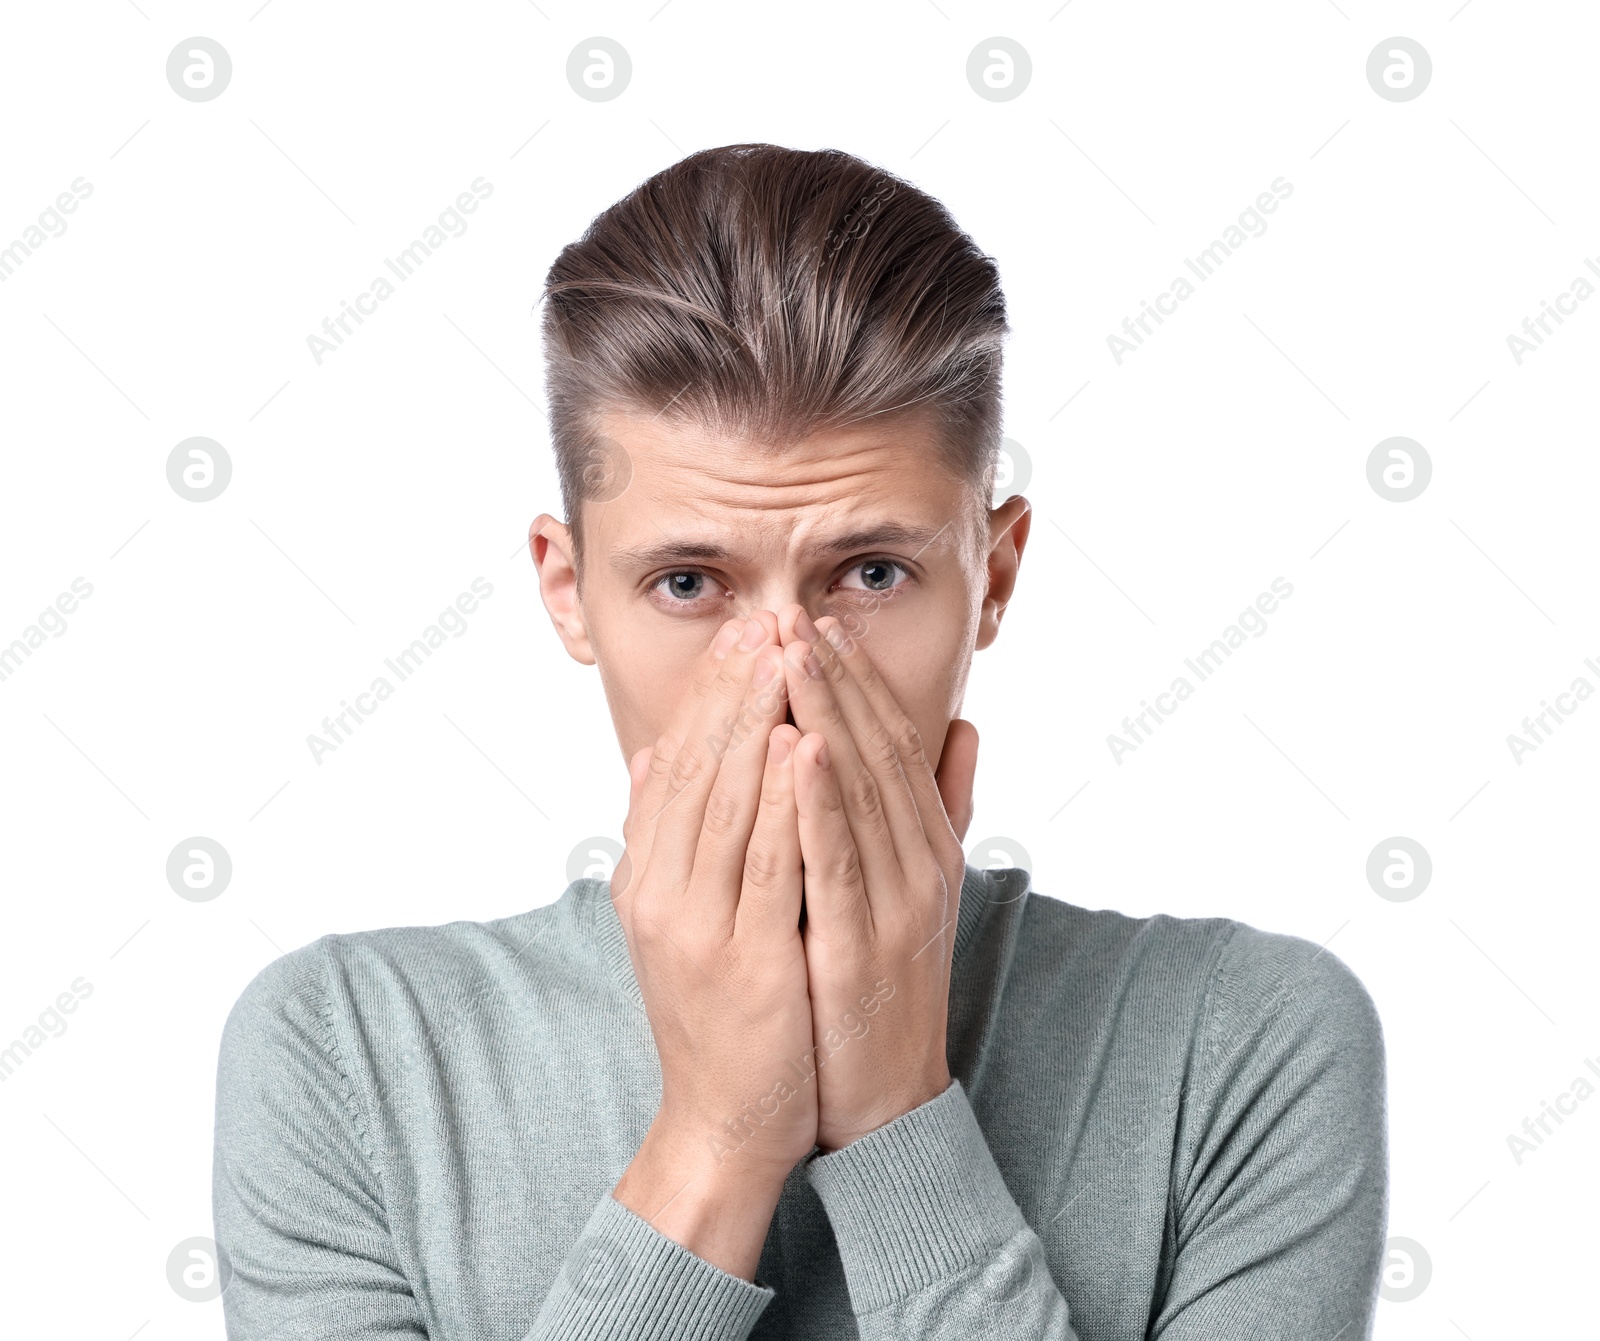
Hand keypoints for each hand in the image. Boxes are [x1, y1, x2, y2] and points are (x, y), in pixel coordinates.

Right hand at [609, 614, 814, 1279]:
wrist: (724, 1119)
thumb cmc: (713, 1010)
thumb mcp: (671, 914)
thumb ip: (661, 834)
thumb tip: (650, 756)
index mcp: (647, 875)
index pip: (678, 762)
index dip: (712, 693)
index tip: (744, 631)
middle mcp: (660, 891)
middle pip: (699, 768)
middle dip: (735, 687)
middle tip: (765, 617)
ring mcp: (699, 926)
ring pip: (728, 802)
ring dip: (756, 721)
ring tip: (783, 654)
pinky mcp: (744, 960)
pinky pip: (766, 864)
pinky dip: (782, 800)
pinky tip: (801, 745)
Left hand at [776, 605, 977, 1153]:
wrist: (885, 1099)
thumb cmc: (886, 987)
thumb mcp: (917, 889)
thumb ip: (938, 809)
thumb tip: (964, 727)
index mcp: (926, 847)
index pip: (891, 743)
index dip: (855, 680)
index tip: (816, 623)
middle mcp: (920, 865)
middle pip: (875, 752)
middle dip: (832, 677)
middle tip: (793, 612)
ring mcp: (897, 906)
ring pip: (860, 793)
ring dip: (825, 717)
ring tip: (790, 652)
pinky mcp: (864, 948)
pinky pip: (839, 863)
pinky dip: (819, 803)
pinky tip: (798, 750)